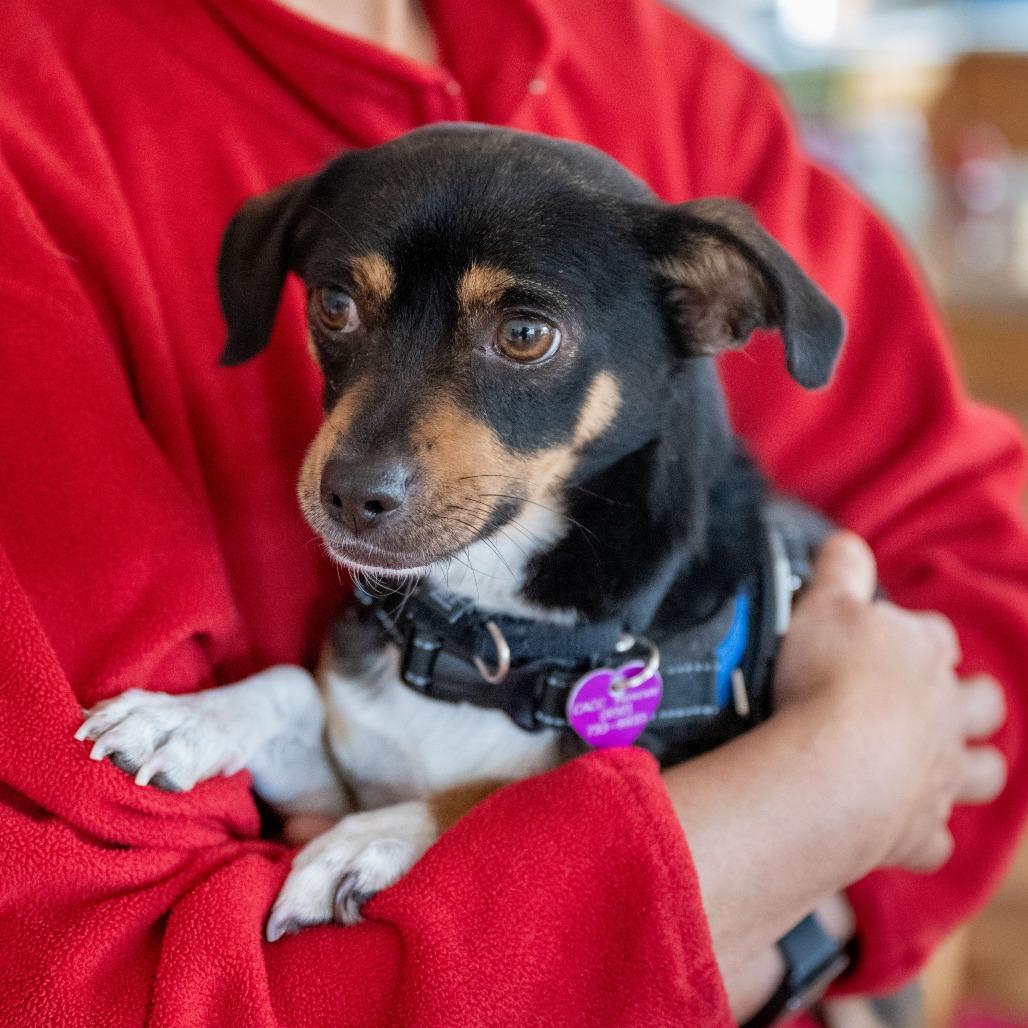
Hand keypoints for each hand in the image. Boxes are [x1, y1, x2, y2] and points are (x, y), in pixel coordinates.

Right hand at [773, 532, 1006, 873]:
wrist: (835, 766)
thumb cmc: (829, 675)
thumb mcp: (824, 604)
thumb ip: (841, 571)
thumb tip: (847, 542)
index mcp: (922, 653)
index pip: (934, 635)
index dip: (917, 636)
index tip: (888, 636)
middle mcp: (943, 714)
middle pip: (981, 704)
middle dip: (972, 701)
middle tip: (942, 700)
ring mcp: (939, 774)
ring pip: (982, 773)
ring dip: (971, 768)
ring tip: (945, 766)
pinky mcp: (918, 831)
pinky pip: (934, 839)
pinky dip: (923, 833)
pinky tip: (901, 827)